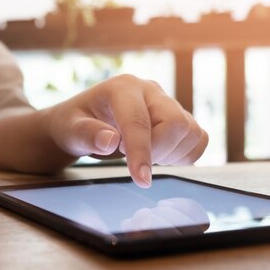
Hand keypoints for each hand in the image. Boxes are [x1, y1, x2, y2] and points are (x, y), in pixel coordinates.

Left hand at [45, 75, 207, 187]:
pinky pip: (199, 138)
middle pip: (175, 123)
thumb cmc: (75, 124)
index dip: (141, 153)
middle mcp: (149, 90)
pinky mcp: (178, 116)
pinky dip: (184, 154)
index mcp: (122, 88)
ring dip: (170, 154)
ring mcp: (166, 102)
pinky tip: (160, 155)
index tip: (141, 181)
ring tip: (143, 154)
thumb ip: (87, 134)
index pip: (139, 121)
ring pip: (190, 131)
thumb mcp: (70, 130)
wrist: (83, 121)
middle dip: (158, 151)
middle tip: (132, 160)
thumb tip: (110, 141)